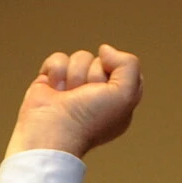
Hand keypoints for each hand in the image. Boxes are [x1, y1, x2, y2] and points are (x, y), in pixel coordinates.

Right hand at [6, 44, 142, 158]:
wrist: (52, 132)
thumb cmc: (90, 120)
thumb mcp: (127, 94)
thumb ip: (129, 64)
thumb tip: (104, 50)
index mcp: (117, 100)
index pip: (124, 69)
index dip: (116, 75)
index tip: (108, 93)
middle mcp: (95, 92)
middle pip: (101, 60)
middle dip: (93, 75)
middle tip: (85, 97)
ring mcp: (72, 86)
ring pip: (80, 57)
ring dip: (74, 76)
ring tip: (67, 96)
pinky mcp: (51, 81)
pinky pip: (58, 58)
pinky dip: (55, 72)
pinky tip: (54, 90)